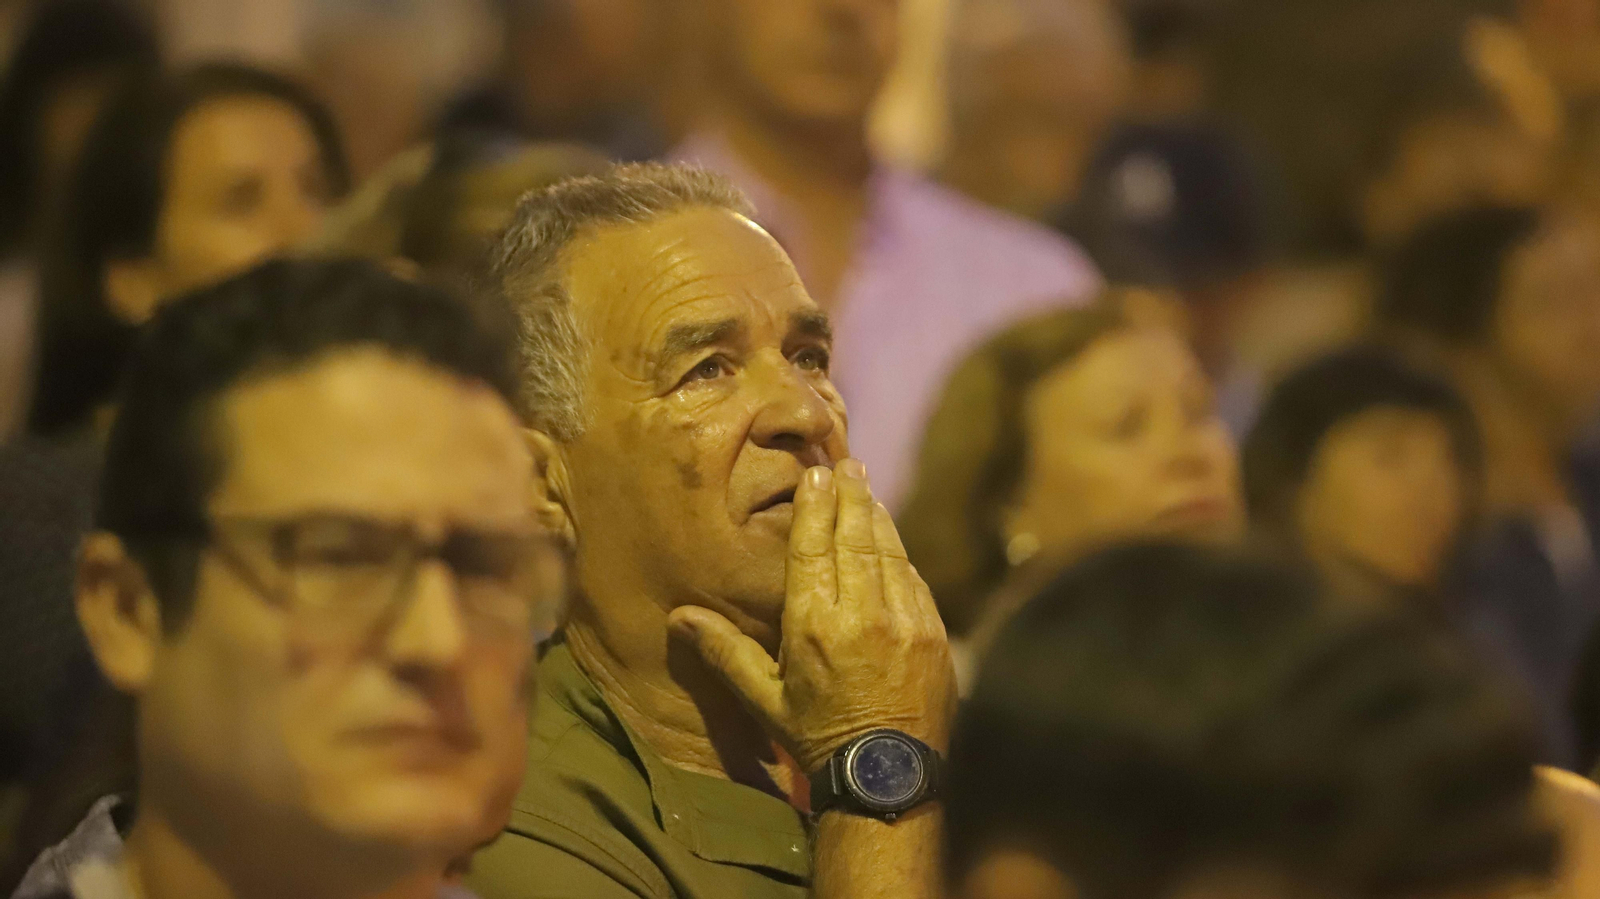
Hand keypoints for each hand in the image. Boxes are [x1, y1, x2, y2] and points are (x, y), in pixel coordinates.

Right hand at [668, 459, 955, 773]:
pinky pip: (915, 579)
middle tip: (846, 463)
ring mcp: (905, 621)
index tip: (815, 474)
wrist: (888, 779)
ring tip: (866, 488)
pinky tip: (891, 541)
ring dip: (876, 517)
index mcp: (815, 625)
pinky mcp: (934, 633)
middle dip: (850, 496)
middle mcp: (863, 614)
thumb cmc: (816, 740)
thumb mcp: (764, 700)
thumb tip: (680, 618)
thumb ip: (726, 652)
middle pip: (855, 537)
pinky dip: (900, 554)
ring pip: (889, 552)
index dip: (814, 506)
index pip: (814, 547)